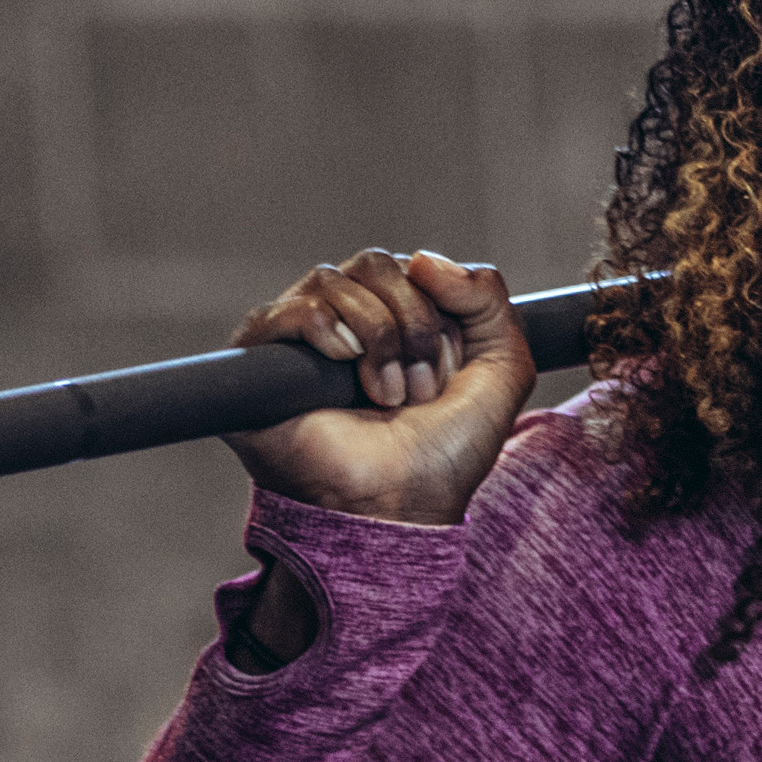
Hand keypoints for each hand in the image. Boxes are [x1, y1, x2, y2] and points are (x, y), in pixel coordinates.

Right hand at [222, 248, 534, 529]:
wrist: (401, 505)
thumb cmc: (445, 455)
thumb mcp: (503, 369)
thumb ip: (489, 297)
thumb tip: (422, 257)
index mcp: (396, 320)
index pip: (412, 268)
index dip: (437, 313)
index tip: (445, 375)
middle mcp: (345, 323)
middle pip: (375, 265)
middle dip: (411, 324)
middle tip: (416, 389)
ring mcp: (300, 341)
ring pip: (334, 281)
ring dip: (377, 337)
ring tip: (385, 395)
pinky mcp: (258, 364)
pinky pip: (285, 309)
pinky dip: (322, 328)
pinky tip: (342, 364)